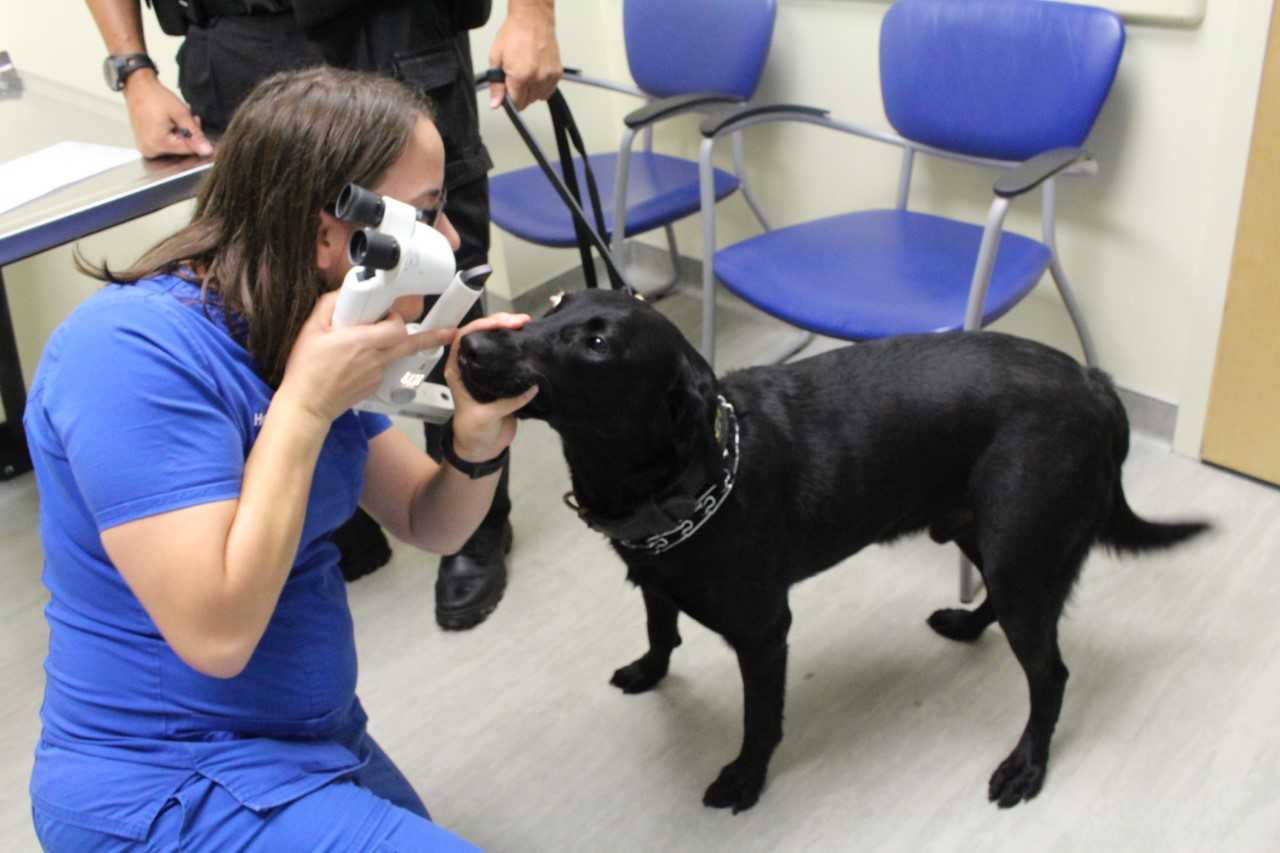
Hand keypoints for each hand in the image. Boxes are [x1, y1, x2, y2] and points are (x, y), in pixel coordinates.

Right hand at [123, 72, 213, 157]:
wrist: (138, 87)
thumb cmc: (155, 97)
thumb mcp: (181, 113)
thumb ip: (195, 134)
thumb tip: (206, 150)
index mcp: (157, 143)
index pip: (188, 150)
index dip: (196, 136)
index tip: (195, 122)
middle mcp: (150, 150)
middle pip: (181, 149)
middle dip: (187, 134)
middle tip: (185, 117)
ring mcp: (146, 148)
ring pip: (175, 147)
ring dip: (180, 133)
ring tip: (175, 118)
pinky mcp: (146, 145)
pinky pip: (165, 144)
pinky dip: (171, 134)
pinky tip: (169, 122)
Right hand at [276, 292, 455, 424]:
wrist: (307, 405)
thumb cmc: (306, 369)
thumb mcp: (311, 329)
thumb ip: (328, 305)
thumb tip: (343, 292)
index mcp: (362, 342)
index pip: (397, 328)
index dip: (396, 319)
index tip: (387, 314)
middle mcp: (376, 359)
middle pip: (412, 345)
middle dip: (432, 337)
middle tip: (450, 331)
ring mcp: (377, 376)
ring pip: (397, 356)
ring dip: (396, 346)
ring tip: (379, 342)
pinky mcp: (374, 387)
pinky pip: (384, 368)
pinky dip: (378, 360)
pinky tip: (357, 362)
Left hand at [443, 313, 538, 460]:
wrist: (483, 449)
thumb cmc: (474, 433)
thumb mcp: (485, 418)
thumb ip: (506, 403)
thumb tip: (532, 387)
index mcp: (458, 371)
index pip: (463, 339)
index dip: (479, 326)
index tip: (501, 323)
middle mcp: (470, 366)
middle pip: (481, 335)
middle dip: (499, 323)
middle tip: (521, 320)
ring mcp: (486, 370)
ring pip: (495, 342)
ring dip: (510, 331)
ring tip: (527, 324)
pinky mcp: (502, 377)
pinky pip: (509, 356)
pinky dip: (519, 346)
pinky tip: (531, 339)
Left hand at [488, 0, 561, 109]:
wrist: (532, 18)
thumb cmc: (514, 33)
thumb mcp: (496, 58)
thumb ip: (496, 85)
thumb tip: (496, 104)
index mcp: (520, 76)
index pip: (516, 104)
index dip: (509, 100)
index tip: (506, 92)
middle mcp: (537, 79)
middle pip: (527, 102)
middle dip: (519, 95)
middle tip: (514, 78)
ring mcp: (549, 76)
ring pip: (538, 98)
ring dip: (530, 92)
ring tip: (526, 74)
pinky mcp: (557, 73)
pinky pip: (549, 91)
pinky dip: (542, 87)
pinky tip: (535, 76)